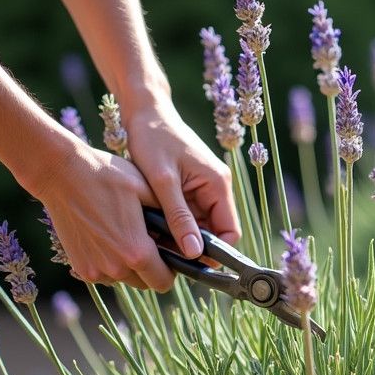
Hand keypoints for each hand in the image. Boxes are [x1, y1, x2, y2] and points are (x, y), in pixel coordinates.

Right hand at [24, 141, 175, 290]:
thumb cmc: (107, 176)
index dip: (172, 270)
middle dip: (152, 269)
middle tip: (149, 242)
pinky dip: (111, 264)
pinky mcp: (79, 267)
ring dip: (130, 267)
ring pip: (125, 280)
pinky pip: (105, 275)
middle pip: (145, 284)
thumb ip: (170, 218)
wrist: (60, 173)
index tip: (170, 253)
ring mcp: (95, 270)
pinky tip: (109, 239)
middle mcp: (115, 269)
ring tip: (127, 237)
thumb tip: (187, 236)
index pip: (164, 282)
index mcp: (136, 252)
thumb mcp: (148, 191)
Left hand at [124, 100, 239, 257]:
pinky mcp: (191, 186)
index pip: (230, 231)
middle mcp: (218, 187)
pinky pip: (188, 214)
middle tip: (165, 254)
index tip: (190, 264)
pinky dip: (174, 222)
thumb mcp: (163, 181)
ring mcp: (205, 187)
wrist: (144, 111)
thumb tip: (194, 253)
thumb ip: (179, 218)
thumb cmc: (153, 139)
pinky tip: (154, 225)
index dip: (215, 251)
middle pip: (214, 231)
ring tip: (155, 239)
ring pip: (199, 225)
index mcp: (218, 184)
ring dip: (181, 234)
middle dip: (194, 244)